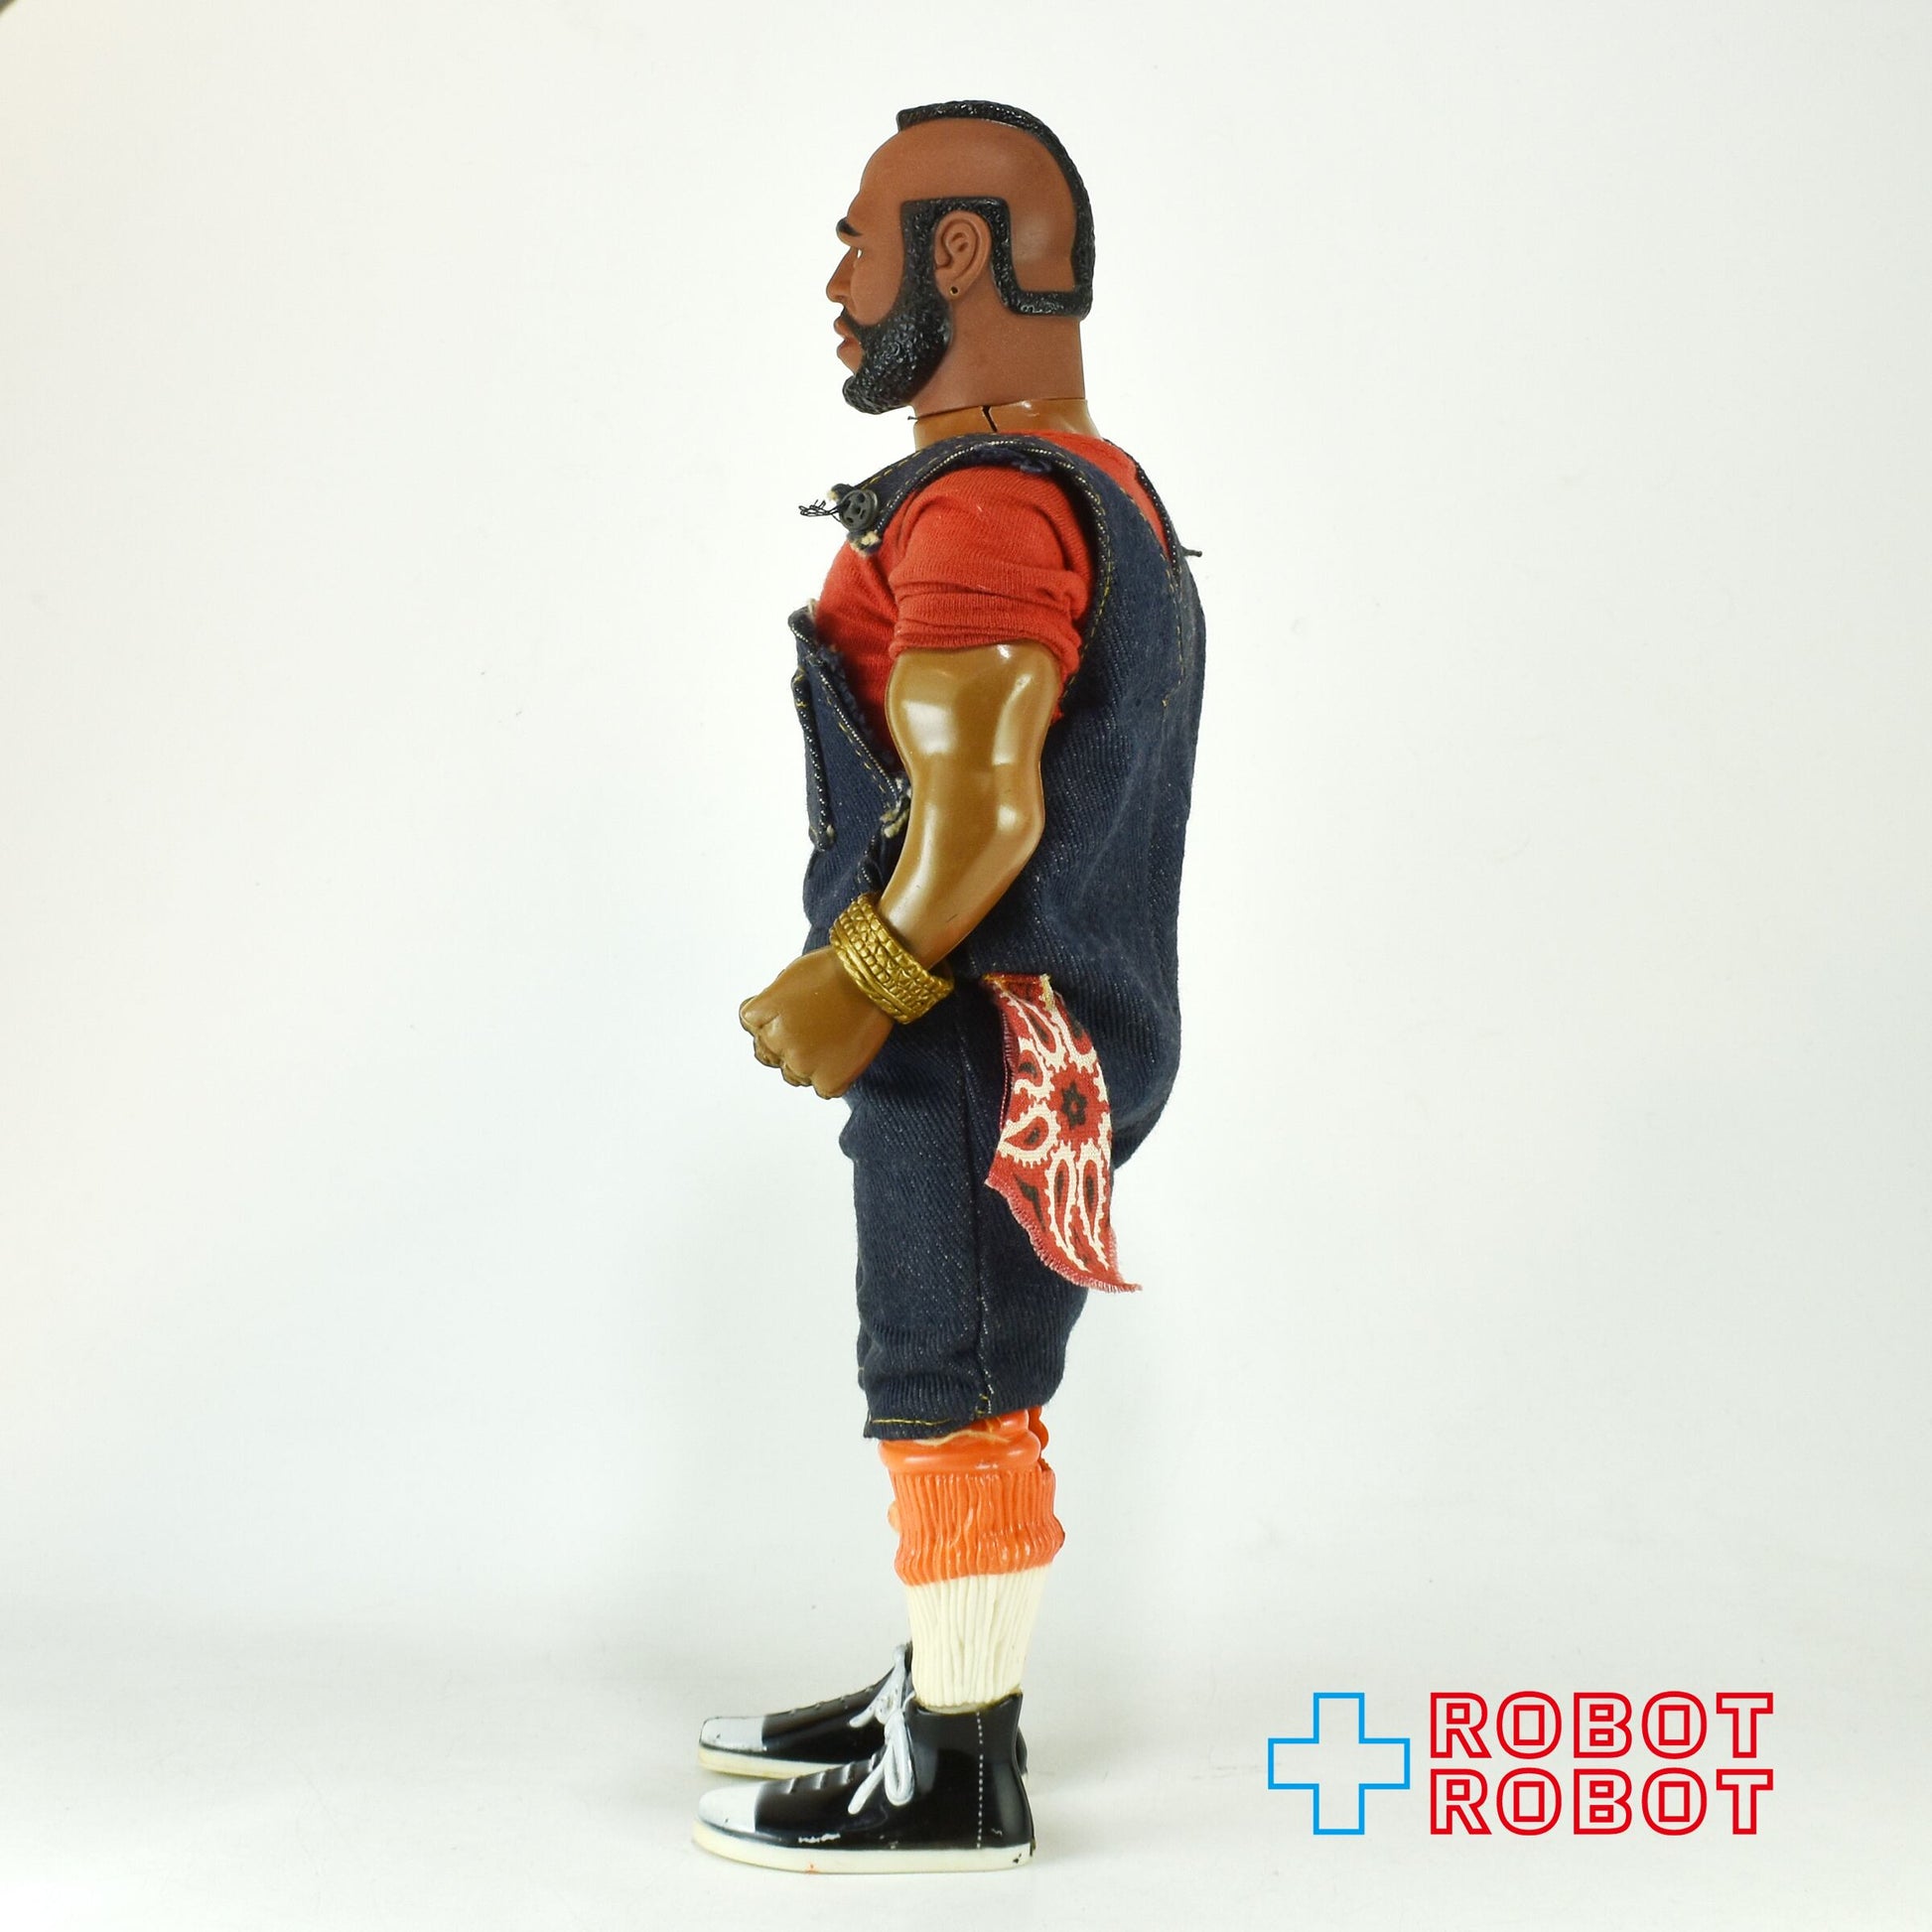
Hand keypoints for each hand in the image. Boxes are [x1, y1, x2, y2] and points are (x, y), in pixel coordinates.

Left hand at [738, 948, 893, 1097]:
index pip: (751, 1027)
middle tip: (814, 1029)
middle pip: (768, 1054)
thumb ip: (773, 1005)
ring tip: (831, 1039)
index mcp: (759, 1013)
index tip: (793, 1012)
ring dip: (807, 1063)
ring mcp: (802, 1063)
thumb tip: (770, 1024)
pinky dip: (833, 1077)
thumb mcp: (790, 978)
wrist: (876, 976)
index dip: (771, 1021)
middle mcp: (775, 1040)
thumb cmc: (838, 970)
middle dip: (784, 1044)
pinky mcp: (829, 1080)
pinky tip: (845, 1053)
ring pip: (794, 1075)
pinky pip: (823, 1089)